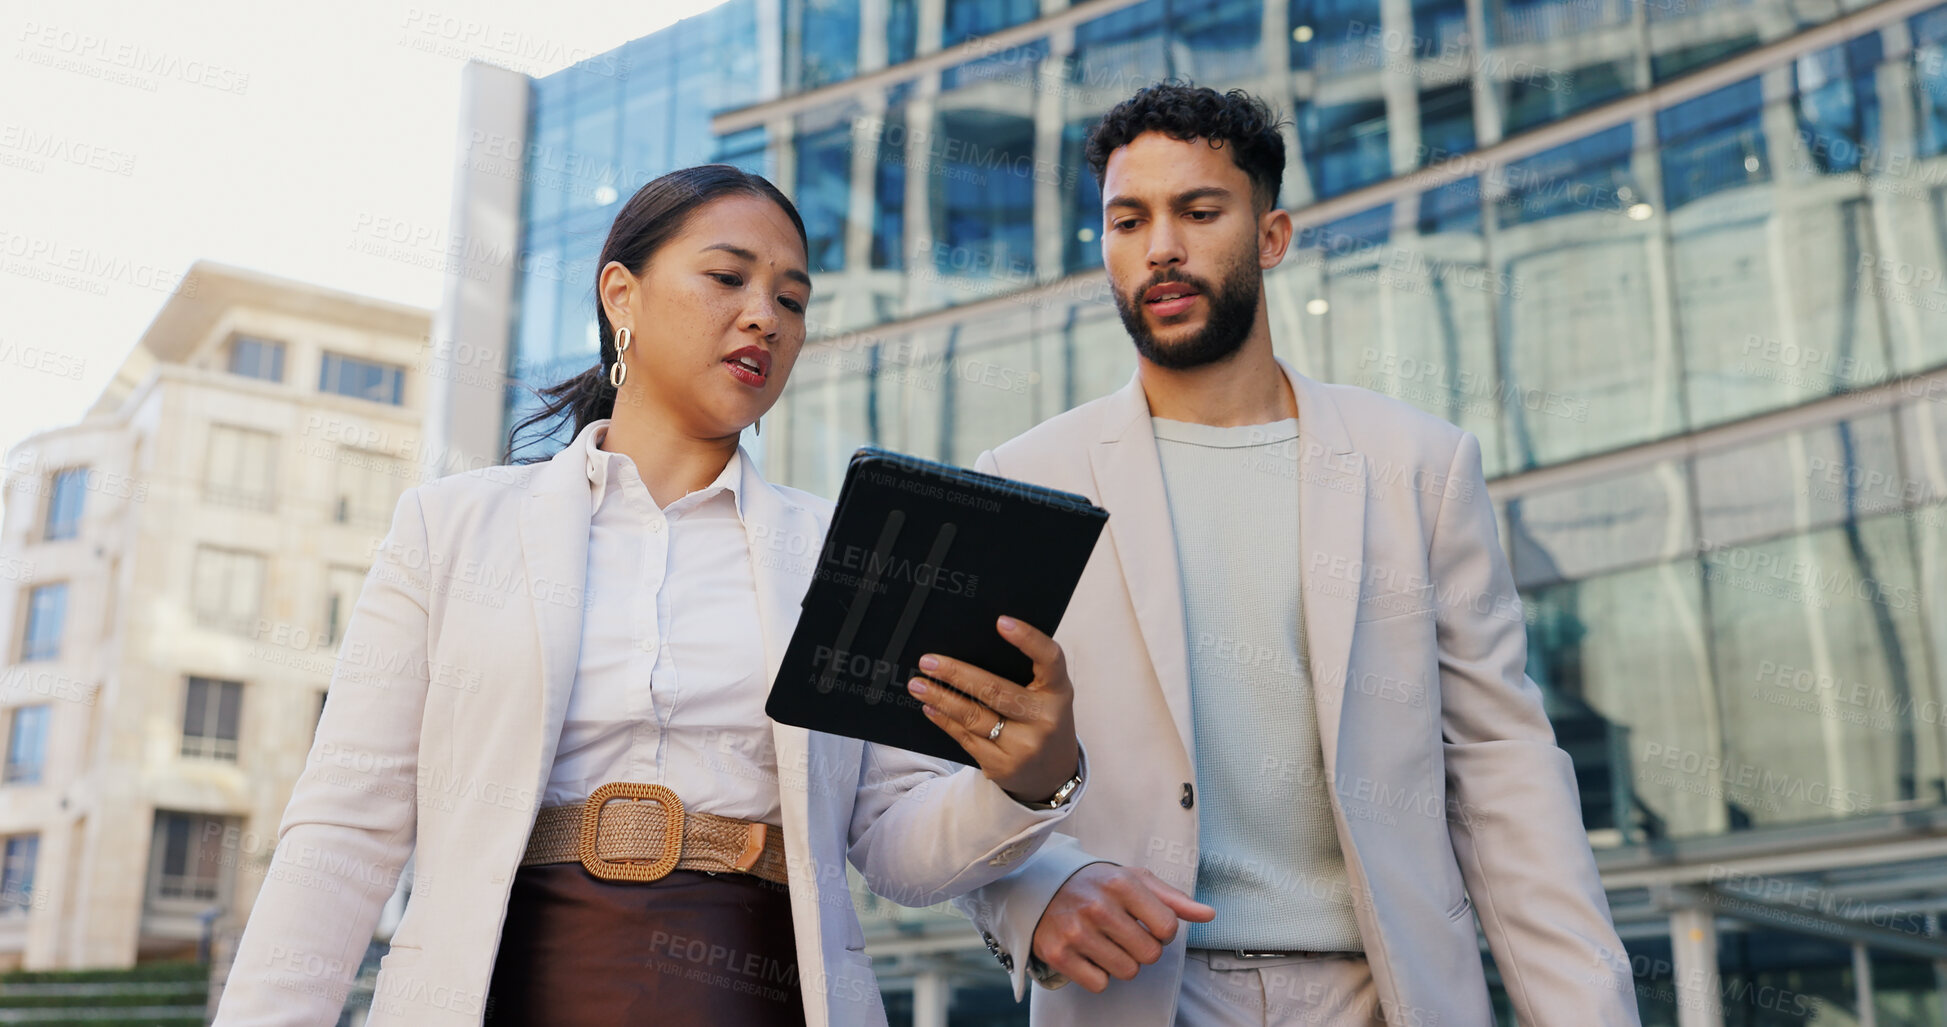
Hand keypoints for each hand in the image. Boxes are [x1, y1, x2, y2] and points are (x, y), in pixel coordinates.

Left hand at [907, 615, 1079, 801]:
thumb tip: (969, 649)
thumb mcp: (1048, 696)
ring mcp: (1024, 746)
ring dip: (941, 698)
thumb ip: (1024, 674)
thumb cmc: (1043, 720)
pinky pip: (966, 738)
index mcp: (1059, 692)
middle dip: (956, 674)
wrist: (1053, 775)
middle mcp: (1045, 719)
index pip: (1049, 659)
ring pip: (973, 716)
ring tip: (918, 685)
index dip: (1028, 638)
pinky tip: (931, 708)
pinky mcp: (1002, 766)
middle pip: (995, 690)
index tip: (1001, 621)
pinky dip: (945, 721)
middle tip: (928, 661)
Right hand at [1031, 863, 1214, 992]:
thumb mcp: (1135, 879)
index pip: (1167, 928)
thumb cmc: (1096, 884)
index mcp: (1122, 883)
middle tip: (1125, 933)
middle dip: (1143, 949)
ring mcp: (1076, 932)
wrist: (1040, 885)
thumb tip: (1209, 915)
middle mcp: (1098, 906)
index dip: (1163, 931)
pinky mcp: (1059, 954)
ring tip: (1106, 942)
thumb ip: (1173, 899)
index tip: (1147, 923)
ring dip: (1122, 962)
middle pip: (1150, 955)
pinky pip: (1099, 984)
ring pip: (1127, 972)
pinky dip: (1098, 974)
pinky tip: (1089, 953)